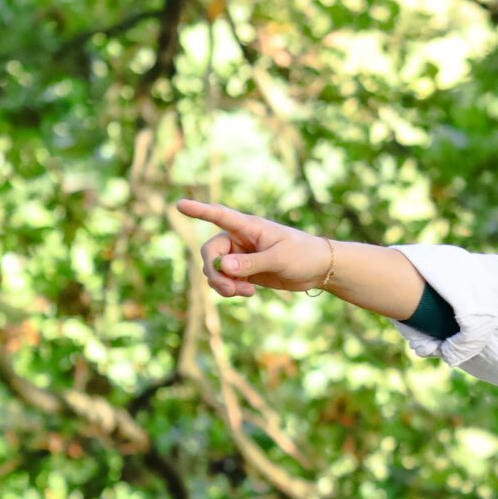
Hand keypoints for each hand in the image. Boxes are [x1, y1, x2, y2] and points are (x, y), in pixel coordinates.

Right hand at [176, 198, 334, 297]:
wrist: (317, 269)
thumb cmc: (303, 255)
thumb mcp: (279, 259)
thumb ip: (251, 263)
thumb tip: (222, 267)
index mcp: (248, 226)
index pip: (219, 215)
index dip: (199, 210)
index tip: (179, 205)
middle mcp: (239, 239)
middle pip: (210, 252)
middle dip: (214, 273)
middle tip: (230, 290)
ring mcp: (240, 256)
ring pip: (214, 269)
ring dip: (222, 284)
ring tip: (243, 293)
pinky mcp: (244, 271)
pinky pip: (225, 280)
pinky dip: (230, 289)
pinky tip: (248, 294)